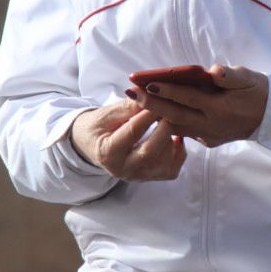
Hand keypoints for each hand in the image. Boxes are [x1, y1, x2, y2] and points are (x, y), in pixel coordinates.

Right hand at [69, 100, 185, 180]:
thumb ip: (129, 106)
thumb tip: (150, 94)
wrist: (92, 144)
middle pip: (150, 153)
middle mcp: (122, 169)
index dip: (147, 115)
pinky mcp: (149, 177)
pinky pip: (171, 170)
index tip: (159, 99)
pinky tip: (175, 138)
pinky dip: (178, 154)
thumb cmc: (99, 126)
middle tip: (170, 111)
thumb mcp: (107, 113)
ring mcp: (138, 176)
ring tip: (170, 122)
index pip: (131, 133)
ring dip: (171, 141)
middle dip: (163, 129)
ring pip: (164, 164)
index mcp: (107, 153)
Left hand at [128, 64, 268, 148]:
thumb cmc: (257, 91)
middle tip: (130, 92)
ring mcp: (209, 135)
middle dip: (151, 104)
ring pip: (176, 126)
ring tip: (136, 102)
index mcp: (221, 108)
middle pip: (175, 115)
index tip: (147, 82)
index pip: (188, 98)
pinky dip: (168, 122)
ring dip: (155, 114)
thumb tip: (213, 71)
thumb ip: (230, 76)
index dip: (167, 90)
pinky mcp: (208, 140)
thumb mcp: (248, 78)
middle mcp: (211, 125)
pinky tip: (154, 112)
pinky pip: (184, 131)